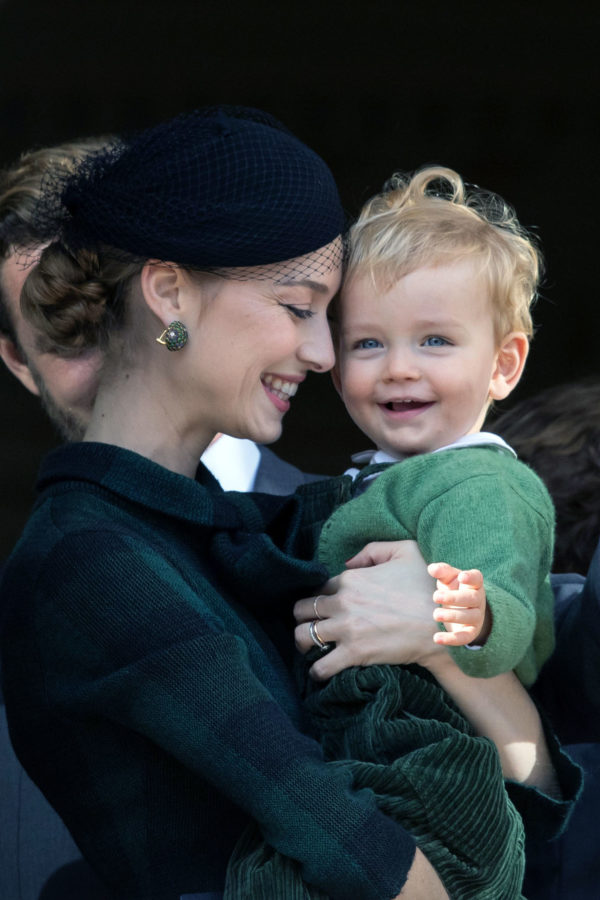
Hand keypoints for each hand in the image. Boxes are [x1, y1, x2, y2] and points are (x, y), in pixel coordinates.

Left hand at [294, 541, 441, 680]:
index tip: (323, 606)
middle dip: (301, 617)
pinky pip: (322, 666)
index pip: (318, 587)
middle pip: (302, 609)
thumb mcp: (404, 551)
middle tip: (309, 624)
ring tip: (308, 647)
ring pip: (303, 635)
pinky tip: (319, 671)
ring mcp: (346, 628)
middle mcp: (342, 602)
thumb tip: (348, 562)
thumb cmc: (427, 585)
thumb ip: (372, 551)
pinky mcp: (354, 653)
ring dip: (302, 642)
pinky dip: (317, 671)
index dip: (319, 597)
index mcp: (350, 578)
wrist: (443, 620)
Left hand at [428, 563, 489, 646]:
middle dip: (454, 598)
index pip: (476, 578)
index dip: (470, 577)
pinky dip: (451, 639)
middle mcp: (478, 600)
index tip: (461, 576)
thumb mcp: (448, 578)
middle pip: (471, 598)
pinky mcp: (471, 632)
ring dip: (452, 616)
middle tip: (435, 596)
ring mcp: (476, 616)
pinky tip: (436, 638)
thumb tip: (432, 568)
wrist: (462, 608)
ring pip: (469, 617)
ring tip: (436, 614)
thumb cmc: (454, 588)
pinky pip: (464, 637)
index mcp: (474, 584)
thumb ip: (441, 571)